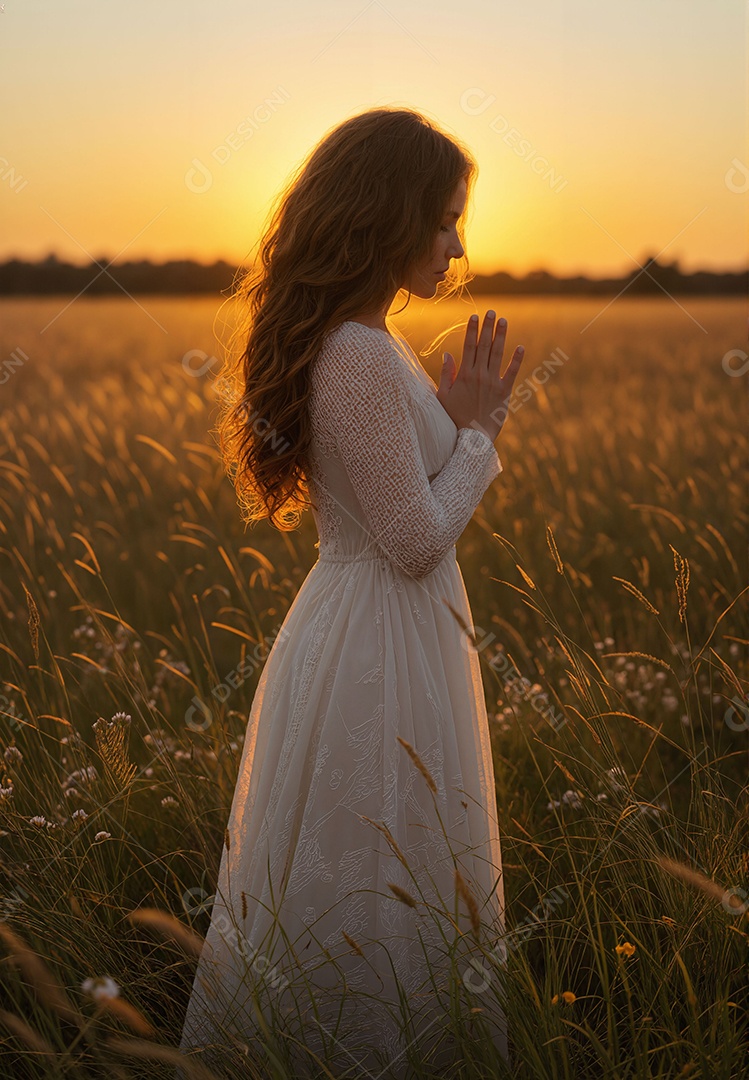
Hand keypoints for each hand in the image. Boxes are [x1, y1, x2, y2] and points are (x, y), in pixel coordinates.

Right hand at [436, 310, 523, 441]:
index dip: (471, 330)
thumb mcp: (444, 396)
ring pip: (497, 354)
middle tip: (491, 311)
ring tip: (503, 321)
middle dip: (487, 327)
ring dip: (501, 336)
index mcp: (464, 375)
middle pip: (484, 345)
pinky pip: (512, 372)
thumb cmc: (454, 417)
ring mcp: (493, 382)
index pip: (468, 346)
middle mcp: (479, 375)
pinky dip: (516, 359)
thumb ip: (446, 374)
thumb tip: (447, 354)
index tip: (474, 316)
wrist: (472, 437)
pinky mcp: (505, 392)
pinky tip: (520, 347)